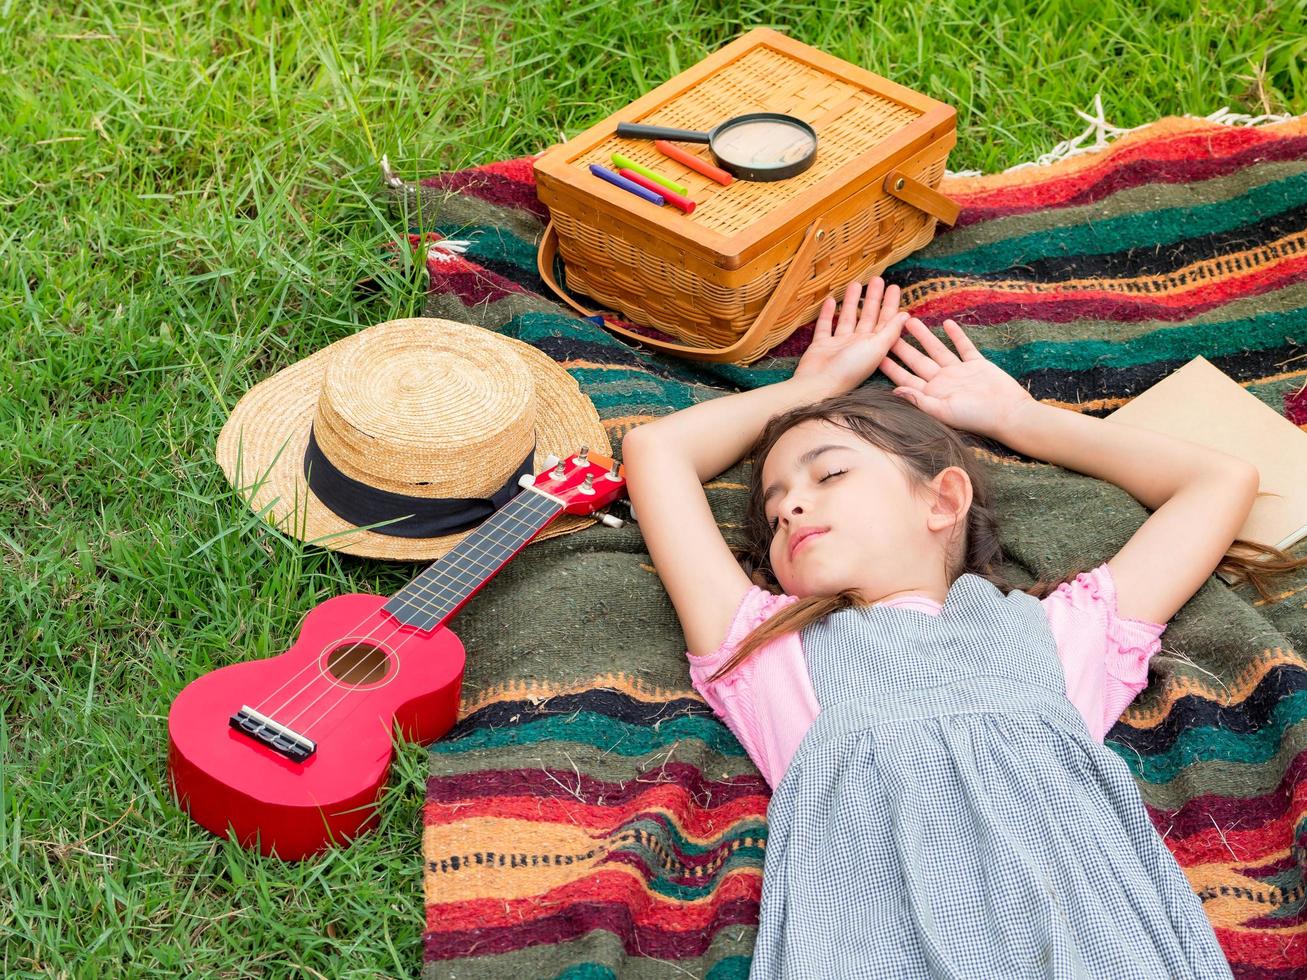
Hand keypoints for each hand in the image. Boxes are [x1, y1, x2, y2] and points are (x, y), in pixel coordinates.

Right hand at [792, 278, 909, 395]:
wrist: (819, 385)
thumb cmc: (850, 369)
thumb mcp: (876, 347)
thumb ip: (890, 331)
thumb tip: (906, 315)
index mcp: (874, 346)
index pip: (885, 320)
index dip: (890, 303)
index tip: (894, 286)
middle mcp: (858, 344)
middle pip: (867, 316)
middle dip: (873, 298)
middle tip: (876, 279)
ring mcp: (839, 345)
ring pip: (847, 318)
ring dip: (851, 302)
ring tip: (854, 283)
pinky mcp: (821, 346)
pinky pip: (825, 326)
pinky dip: (827, 314)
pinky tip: (830, 300)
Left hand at [878, 317, 1034, 439]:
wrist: (1009, 414)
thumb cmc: (976, 418)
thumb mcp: (944, 411)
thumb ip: (920, 400)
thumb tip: (894, 392)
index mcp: (932, 394)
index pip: (906, 379)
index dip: (890, 367)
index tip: (875, 355)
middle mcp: (943, 382)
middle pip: (917, 361)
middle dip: (902, 347)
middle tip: (886, 331)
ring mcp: (960, 372)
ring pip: (937, 350)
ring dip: (924, 336)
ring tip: (910, 321)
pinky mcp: (977, 364)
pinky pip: (964, 347)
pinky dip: (956, 335)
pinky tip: (947, 323)